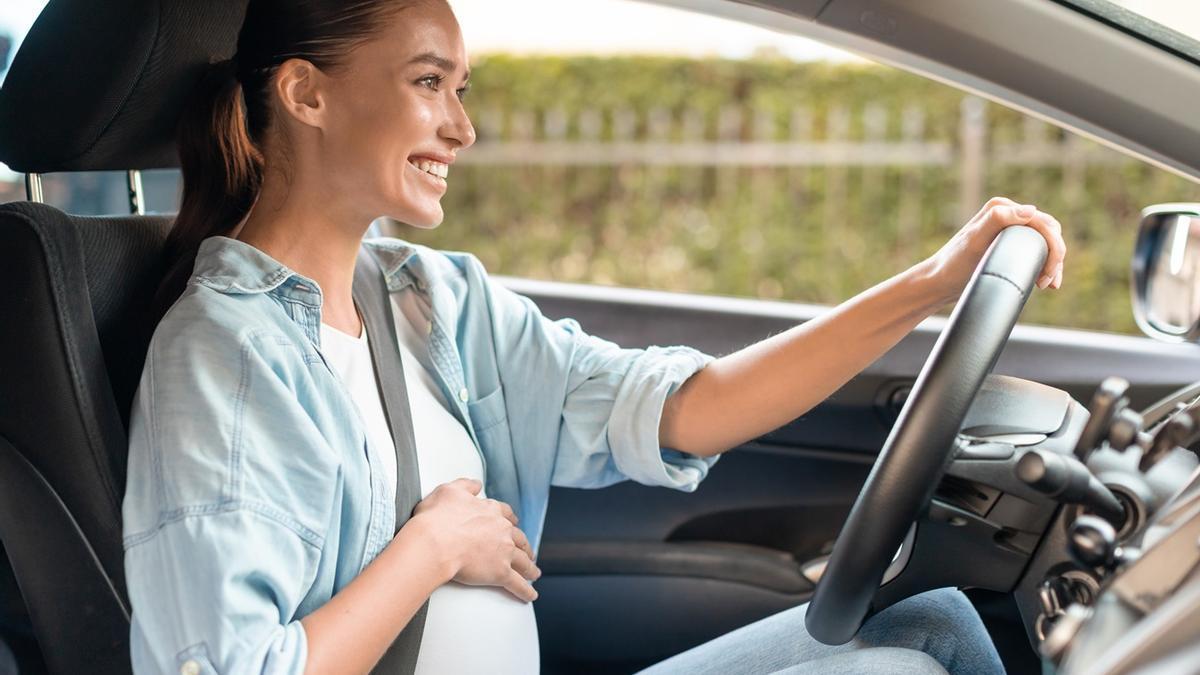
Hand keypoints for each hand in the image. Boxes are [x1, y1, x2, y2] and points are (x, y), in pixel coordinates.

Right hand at [407, 478, 539, 601]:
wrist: (435, 542)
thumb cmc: (437, 518)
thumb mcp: (448, 491)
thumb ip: (465, 486)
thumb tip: (476, 484)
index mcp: (490, 511)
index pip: (506, 514)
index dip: (510, 520)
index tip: (514, 523)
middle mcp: (502, 530)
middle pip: (519, 539)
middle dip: (525, 546)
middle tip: (528, 552)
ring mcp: (503, 552)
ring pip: (523, 561)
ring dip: (530, 568)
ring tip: (534, 574)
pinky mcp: (500, 573)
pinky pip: (518, 583)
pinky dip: (526, 591)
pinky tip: (531, 596)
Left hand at [923, 196, 1065, 303]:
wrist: (939, 282)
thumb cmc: (954, 263)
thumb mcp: (975, 241)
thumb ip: (998, 220)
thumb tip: (1030, 210)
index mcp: (1001, 208)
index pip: (1042, 222)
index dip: (1053, 246)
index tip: (1048, 273)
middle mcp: (1006, 214)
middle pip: (1047, 231)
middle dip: (1055, 256)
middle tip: (1049, 282)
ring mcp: (1007, 229)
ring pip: (1044, 242)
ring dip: (1053, 262)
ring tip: (1049, 284)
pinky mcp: (1008, 245)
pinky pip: (1036, 250)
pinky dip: (1045, 264)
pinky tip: (1045, 281)